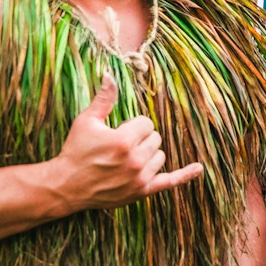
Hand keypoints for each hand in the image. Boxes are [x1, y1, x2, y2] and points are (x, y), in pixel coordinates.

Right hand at [51, 74, 202, 211]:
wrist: (67, 185)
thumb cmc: (76, 151)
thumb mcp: (87, 121)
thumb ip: (104, 99)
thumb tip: (110, 73)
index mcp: (123, 141)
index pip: (146, 123)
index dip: (133, 125)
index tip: (118, 132)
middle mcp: (135, 160)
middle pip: (155, 138)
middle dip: (141, 138)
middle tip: (119, 146)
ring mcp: (140, 178)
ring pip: (160, 156)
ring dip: (149, 154)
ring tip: (126, 159)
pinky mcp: (142, 191)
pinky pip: (170, 182)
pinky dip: (185, 175)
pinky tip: (198, 168)